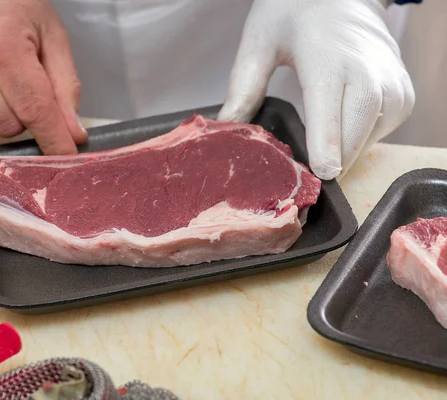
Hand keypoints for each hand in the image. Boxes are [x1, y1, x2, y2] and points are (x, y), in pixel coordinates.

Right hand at [0, 0, 86, 153]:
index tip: (66, 157)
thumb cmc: (12, 8)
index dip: (54, 139)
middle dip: (26, 118)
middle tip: (24, 89)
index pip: (34, 109)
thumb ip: (65, 87)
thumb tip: (73, 134)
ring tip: (0, 87)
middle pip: (10, 126)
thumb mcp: (51, 37)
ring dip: (1, 120)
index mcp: (3, 46)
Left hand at [218, 0, 414, 179]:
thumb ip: (244, 85)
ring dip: (346, 152)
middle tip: (306, 177)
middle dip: (333, 160)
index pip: (330, 105)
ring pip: (372, 135)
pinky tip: (341, 134)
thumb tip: (227, 127)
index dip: (326, 141)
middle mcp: (367, 69)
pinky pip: (384, 130)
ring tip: (320, 153)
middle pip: (356, 129)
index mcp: (326, 57)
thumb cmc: (296, 14)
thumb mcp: (259, 41)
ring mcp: (391, 81)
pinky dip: (362, 141)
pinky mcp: (403, 92)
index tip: (323, 172)